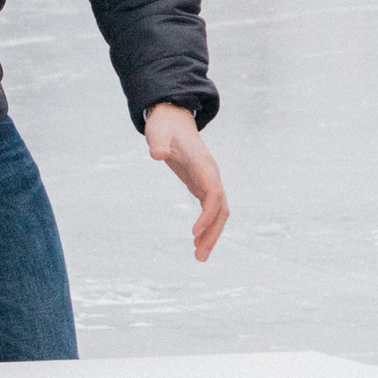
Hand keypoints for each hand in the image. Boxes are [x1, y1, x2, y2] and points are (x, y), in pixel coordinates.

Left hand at [145, 103, 228, 261]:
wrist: (173, 120)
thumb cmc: (165, 127)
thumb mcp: (158, 133)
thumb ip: (158, 143)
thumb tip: (155, 154)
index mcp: (204, 165)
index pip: (214, 194)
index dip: (208, 214)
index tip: (194, 233)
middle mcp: (211, 175)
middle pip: (221, 209)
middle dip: (213, 233)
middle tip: (199, 256)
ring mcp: (209, 181)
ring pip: (219, 213)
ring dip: (212, 235)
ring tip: (199, 257)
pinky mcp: (203, 186)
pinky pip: (211, 211)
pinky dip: (206, 227)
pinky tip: (196, 242)